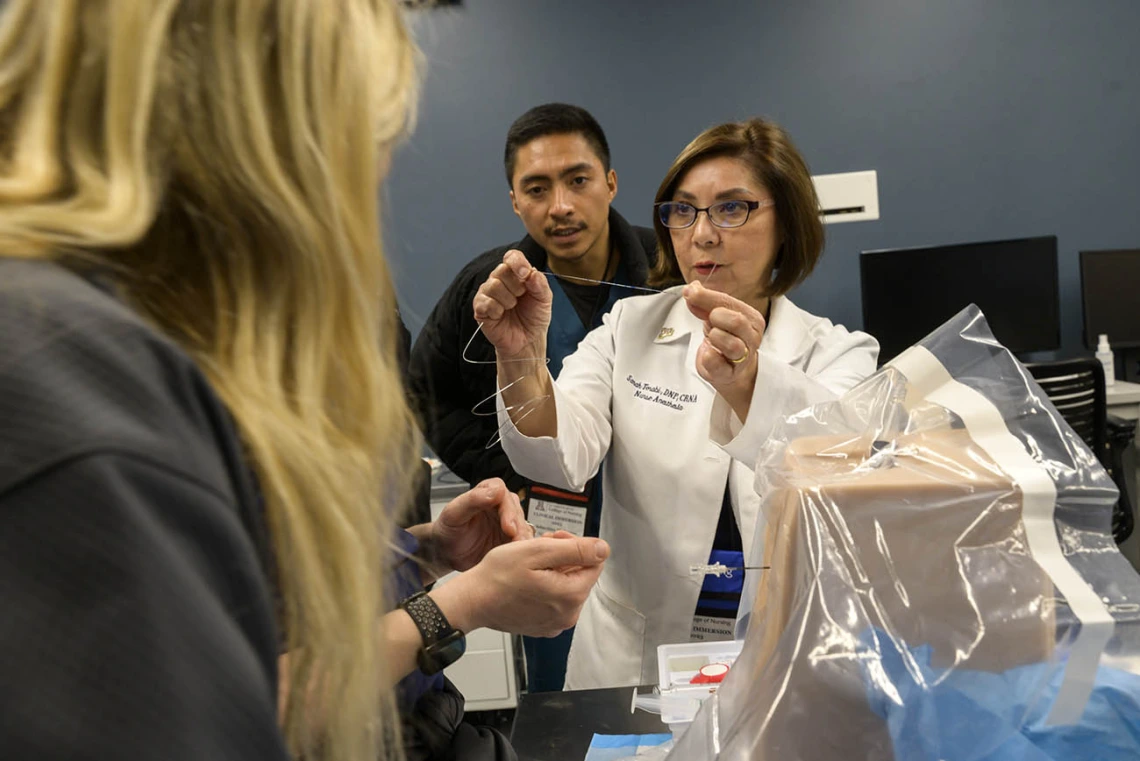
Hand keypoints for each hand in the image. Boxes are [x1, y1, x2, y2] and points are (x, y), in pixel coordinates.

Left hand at [432, 478, 532, 571]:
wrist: (446, 552)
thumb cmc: (448, 530)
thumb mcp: (454, 513)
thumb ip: (473, 499)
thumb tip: (495, 490)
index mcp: (487, 492)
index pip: (504, 494)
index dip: (508, 511)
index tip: (508, 527)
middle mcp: (501, 505)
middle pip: (517, 512)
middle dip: (518, 528)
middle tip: (516, 543)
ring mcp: (508, 522)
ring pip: (523, 527)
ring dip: (522, 540)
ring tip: (518, 552)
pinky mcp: (511, 539)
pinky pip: (522, 542)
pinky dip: (522, 549)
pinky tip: (518, 557)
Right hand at [434, 535, 609, 635]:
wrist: (473, 601)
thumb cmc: (498, 575)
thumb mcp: (537, 552)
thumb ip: (575, 550)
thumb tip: (603, 549)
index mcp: (571, 595)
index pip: (595, 562)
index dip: (576, 544)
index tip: (554, 539)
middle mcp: (568, 615)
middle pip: (582, 575)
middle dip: (565, 557)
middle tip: (540, 547)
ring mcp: (556, 624)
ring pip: (568, 587)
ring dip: (555, 570)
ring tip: (531, 563)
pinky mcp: (544, 626)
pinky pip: (555, 601)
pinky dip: (546, 587)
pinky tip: (527, 580)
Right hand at [472, 250, 552, 358]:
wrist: (528, 340)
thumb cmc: (534, 317)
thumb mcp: (544, 299)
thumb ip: (540, 284)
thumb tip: (532, 272)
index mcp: (515, 274)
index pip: (511, 257)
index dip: (517, 263)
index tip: (525, 274)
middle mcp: (499, 280)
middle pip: (501, 270)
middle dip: (516, 287)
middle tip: (521, 298)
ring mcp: (487, 293)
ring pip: (493, 286)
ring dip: (508, 300)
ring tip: (512, 308)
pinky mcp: (480, 308)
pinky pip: (485, 302)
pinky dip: (497, 310)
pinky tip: (501, 315)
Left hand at [682, 280, 765, 418]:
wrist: (728, 369)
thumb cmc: (724, 338)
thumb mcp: (714, 315)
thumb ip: (703, 301)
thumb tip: (691, 288)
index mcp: (752, 319)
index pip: (730, 303)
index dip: (707, 297)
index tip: (689, 293)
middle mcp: (752, 338)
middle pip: (737, 321)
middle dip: (716, 317)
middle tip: (709, 321)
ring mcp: (743, 358)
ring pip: (732, 345)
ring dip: (715, 337)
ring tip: (711, 337)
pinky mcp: (729, 374)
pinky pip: (718, 365)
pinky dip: (709, 357)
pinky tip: (707, 352)